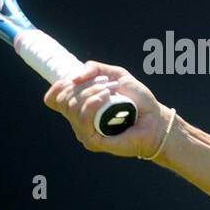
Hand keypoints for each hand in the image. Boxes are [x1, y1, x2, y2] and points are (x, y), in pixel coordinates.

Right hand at [43, 61, 171, 159]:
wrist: (157, 118)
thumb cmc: (138, 99)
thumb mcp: (116, 75)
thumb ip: (95, 68)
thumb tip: (74, 78)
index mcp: (80, 107)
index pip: (53, 99)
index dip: (59, 86)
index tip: (78, 79)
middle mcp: (78, 121)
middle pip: (63, 100)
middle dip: (83, 86)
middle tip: (107, 84)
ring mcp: (84, 132)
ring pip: (71, 108)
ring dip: (90, 93)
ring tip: (111, 90)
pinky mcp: (94, 141)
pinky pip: (82, 121)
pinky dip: (92, 104)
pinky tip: (106, 98)